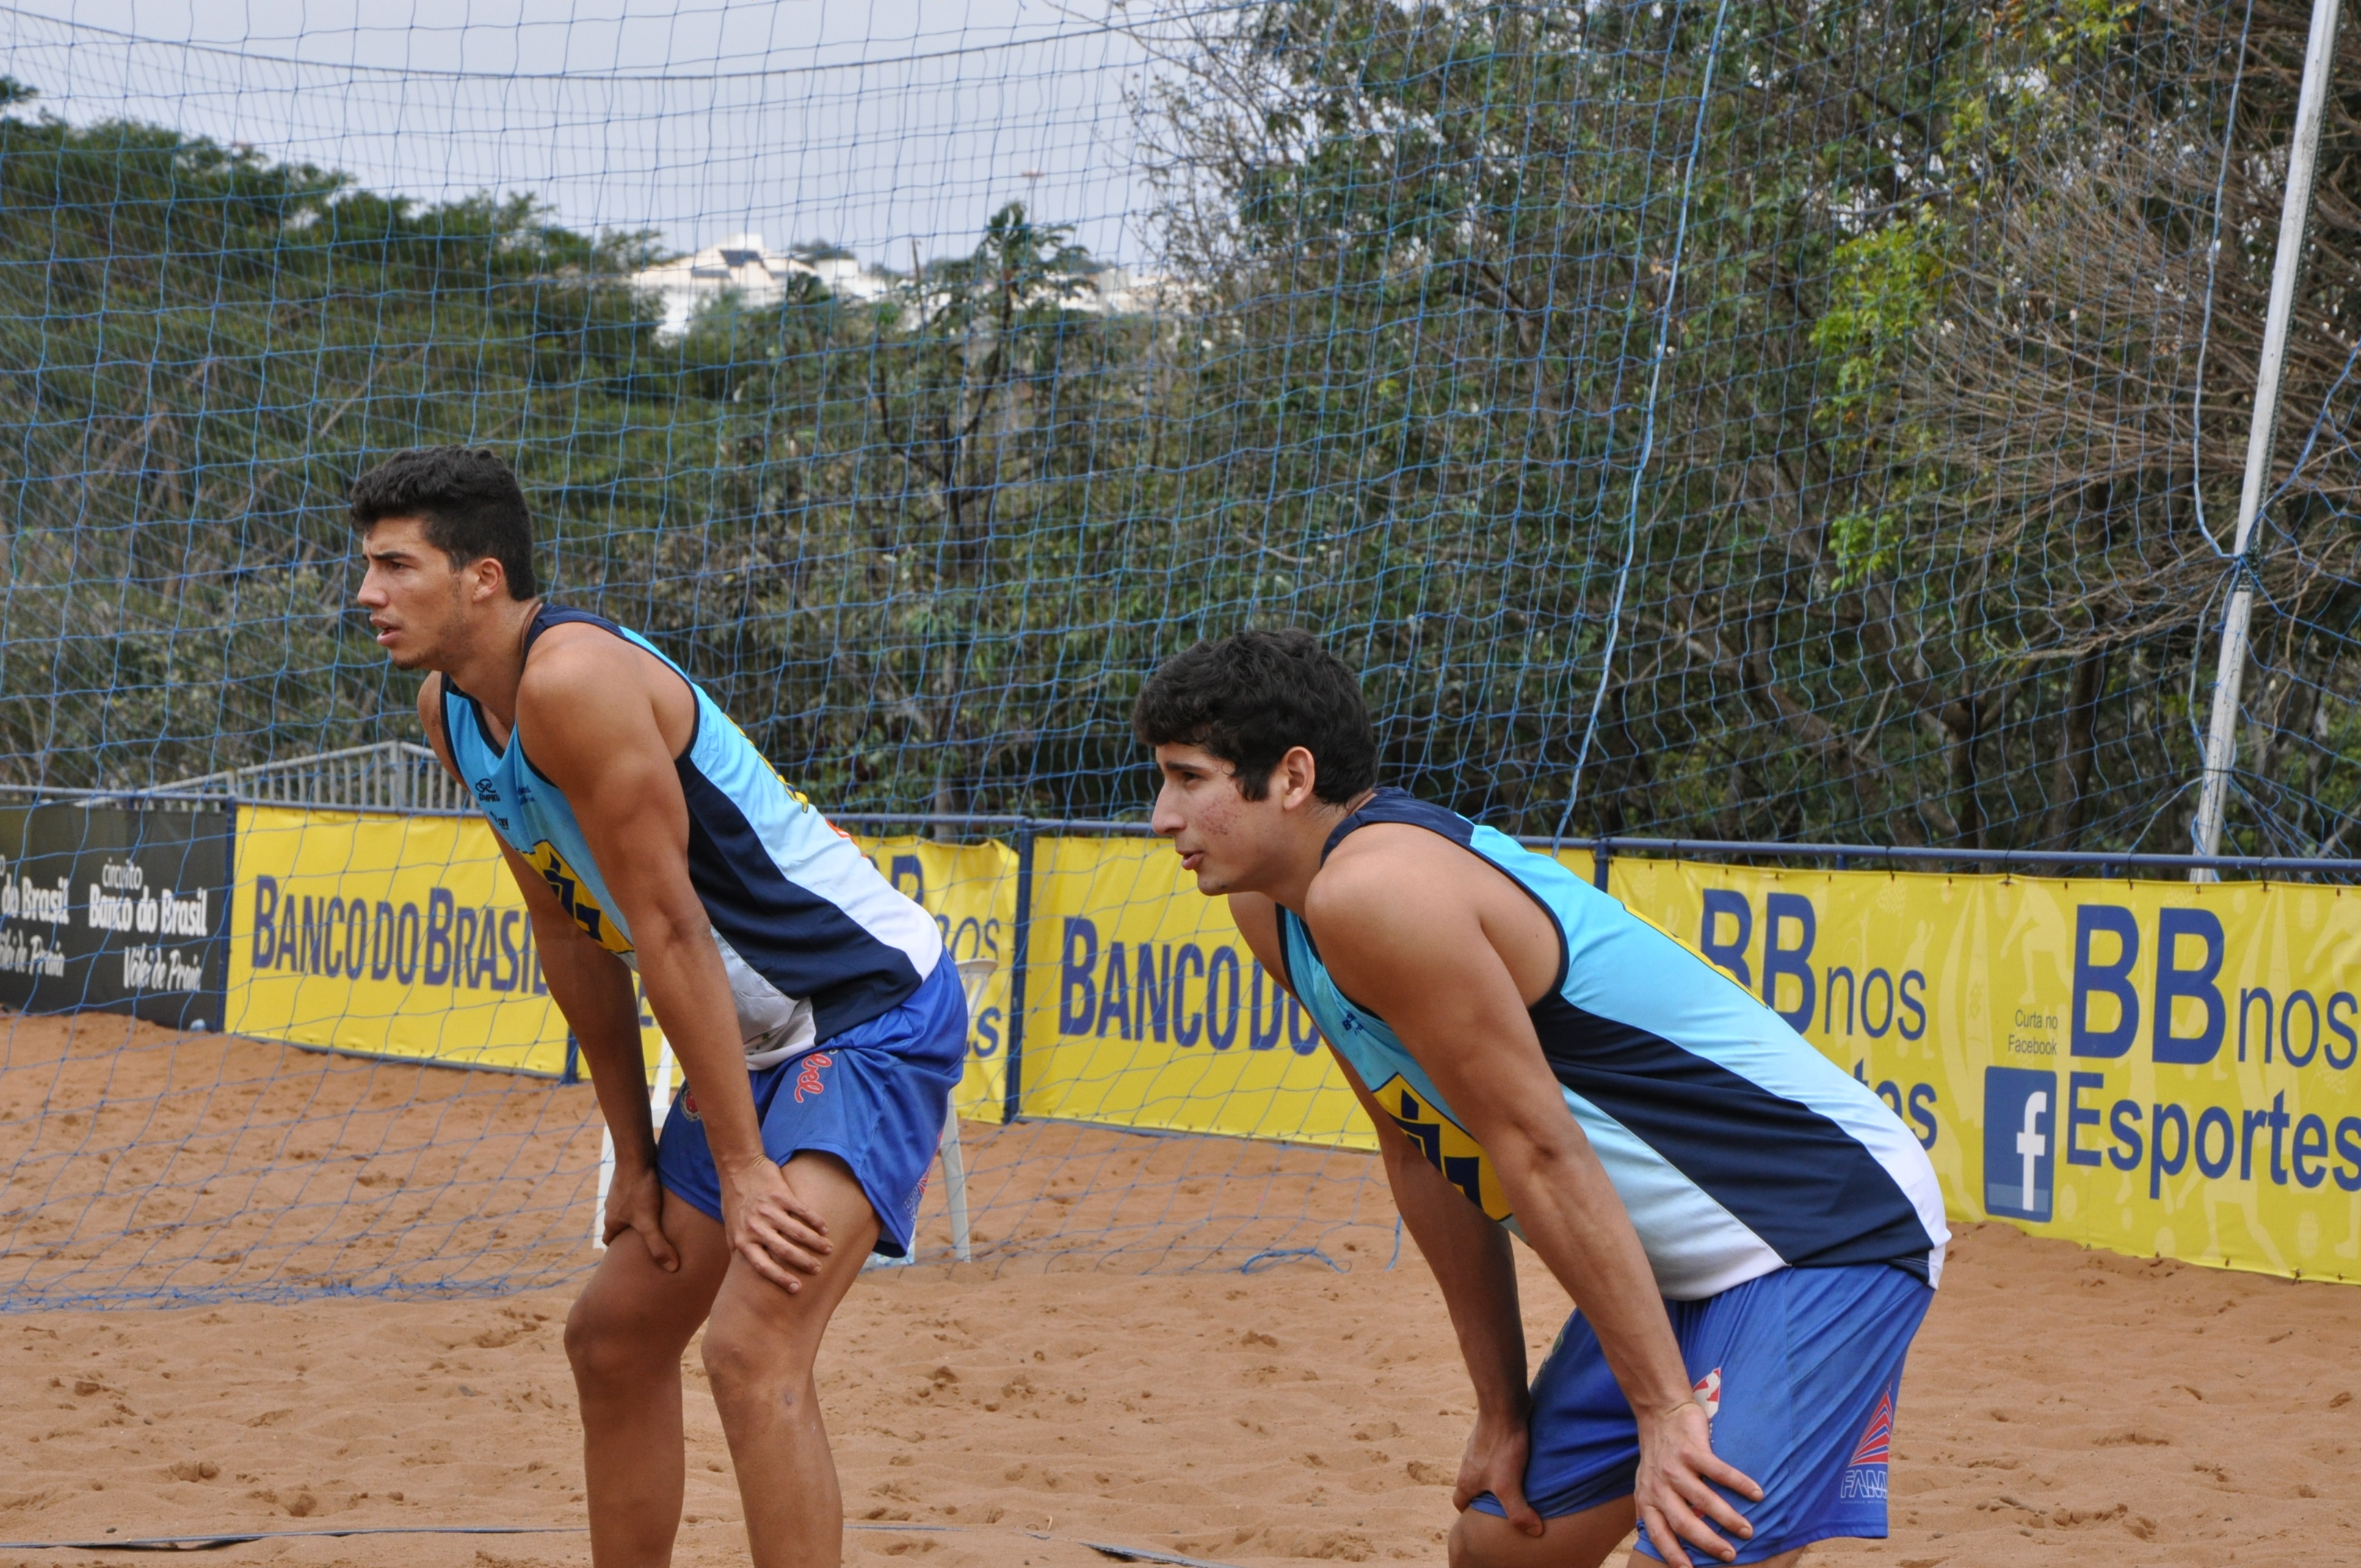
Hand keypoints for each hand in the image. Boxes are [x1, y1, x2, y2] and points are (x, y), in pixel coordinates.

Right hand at [603, 1160, 680, 1272]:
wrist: (636, 1155)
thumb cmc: (640, 1189)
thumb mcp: (649, 1221)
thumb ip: (658, 1245)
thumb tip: (671, 1269)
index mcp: (612, 1219)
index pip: (609, 1240)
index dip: (617, 1250)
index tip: (625, 1257)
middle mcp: (613, 1206)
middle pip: (618, 1224)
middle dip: (629, 1234)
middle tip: (643, 1242)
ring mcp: (621, 1191)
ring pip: (627, 1209)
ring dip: (638, 1215)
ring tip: (655, 1221)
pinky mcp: (631, 1178)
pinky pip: (635, 1193)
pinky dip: (644, 1199)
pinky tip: (659, 1199)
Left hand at [717, 1153, 835, 1290]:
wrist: (738, 1169)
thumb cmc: (735, 1202)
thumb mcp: (730, 1229)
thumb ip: (739, 1249)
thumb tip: (743, 1273)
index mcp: (743, 1240)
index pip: (763, 1266)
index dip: (781, 1278)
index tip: (797, 1288)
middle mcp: (755, 1227)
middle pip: (784, 1251)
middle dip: (804, 1262)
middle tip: (817, 1269)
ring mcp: (768, 1211)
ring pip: (797, 1232)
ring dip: (815, 1243)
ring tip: (827, 1249)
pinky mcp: (780, 1195)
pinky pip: (802, 1211)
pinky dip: (815, 1221)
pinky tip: (824, 1228)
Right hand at [1453, 1404, 1541, 1537]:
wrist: (1503, 1407)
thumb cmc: (1502, 1446)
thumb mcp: (1509, 1486)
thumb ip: (1519, 1513)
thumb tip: (1534, 1532)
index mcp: (1466, 1480)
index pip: (1459, 1503)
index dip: (1469, 1514)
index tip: (1483, 1520)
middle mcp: (1468, 1464)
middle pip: (1472, 1486)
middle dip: (1485, 1496)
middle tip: (1504, 1504)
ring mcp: (1479, 1447)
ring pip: (1484, 1468)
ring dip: (1496, 1477)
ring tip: (1517, 1483)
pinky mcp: (1492, 1435)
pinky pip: (1495, 1453)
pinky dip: (1504, 1459)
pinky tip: (1521, 1460)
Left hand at [1632, 1399, 1762, 1567]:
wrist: (1659, 1411)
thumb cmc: (1657, 1453)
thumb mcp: (1646, 1482)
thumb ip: (1653, 1508)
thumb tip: (1656, 1538)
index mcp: (1648, 1497)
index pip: (1659, 1533)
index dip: (1673, 1554)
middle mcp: (1659, 1485)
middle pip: (1685, 1523)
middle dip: (1709, 1542)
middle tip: (1731, 1555)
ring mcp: (1675, 1467)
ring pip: (1704, 1500)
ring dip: (1728, 1518)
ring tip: (1748, 1531)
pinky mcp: (1692, 1449)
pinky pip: (1719, 1472)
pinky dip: (1740, 1484)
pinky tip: (1757, 1494)